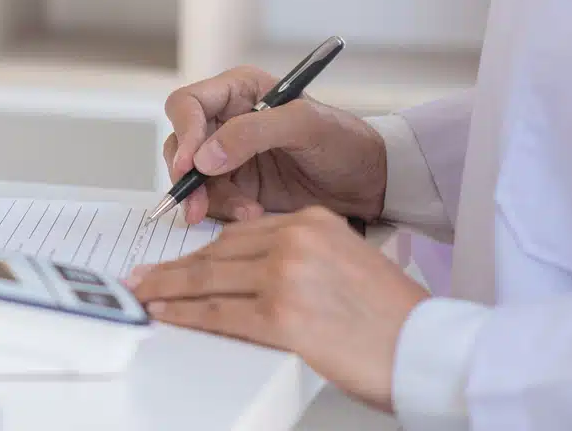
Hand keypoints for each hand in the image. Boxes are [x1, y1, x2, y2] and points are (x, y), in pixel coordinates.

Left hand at [128, 207, 428, 411]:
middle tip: (144, 278)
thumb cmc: (394, 318)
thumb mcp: (346, 263)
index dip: (200, 251)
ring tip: (142, 296)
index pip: (239, 234)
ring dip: (167, 290)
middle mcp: (298, 240)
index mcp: (313, 221)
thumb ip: (300, 256)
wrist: (428, 349)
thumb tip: (250, 269)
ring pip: (208, 280)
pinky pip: (216, 313)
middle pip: (217, 254)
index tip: (177, 262)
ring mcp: (286, 276)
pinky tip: (165, 315)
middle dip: (174, 270)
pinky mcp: (281, 315)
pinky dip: (184, 315)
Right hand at [162, 66, 386, 222]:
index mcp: (239, 91)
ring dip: (209, 199)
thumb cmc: (345, 141)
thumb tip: (203, 158)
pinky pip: (211, 199)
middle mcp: (226, 120)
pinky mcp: (236, 186)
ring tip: (246, 212)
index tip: (191, 166)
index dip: (184, 133)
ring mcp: (228, 156)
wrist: (371, 182)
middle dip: (186, 176)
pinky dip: (224, 211)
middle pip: (180, 144)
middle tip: (196, 205)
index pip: (188, 105)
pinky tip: (252, 214)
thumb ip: (252, 132)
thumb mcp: (305, 125)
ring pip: (191, 177)